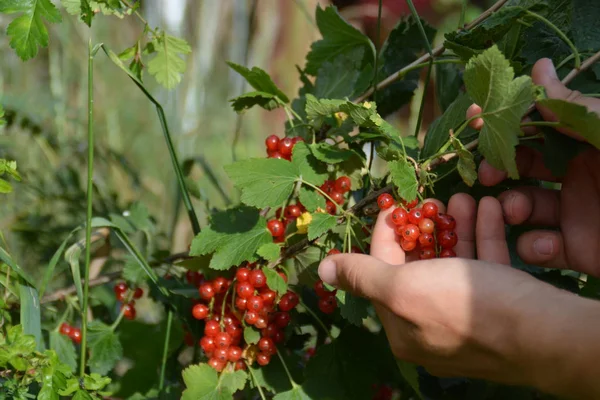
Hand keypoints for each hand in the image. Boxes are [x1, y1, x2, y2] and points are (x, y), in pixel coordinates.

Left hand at [318, 193, 599, 397]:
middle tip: (429, 200)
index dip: (384, 237)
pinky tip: (487, 207)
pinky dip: (483, 235)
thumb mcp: (401, 289)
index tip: (391, 207)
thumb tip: (322, 271)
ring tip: (460, 197)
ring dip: (455, 225)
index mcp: (402, 326)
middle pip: (420, 267)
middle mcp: (432, 323)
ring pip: (455, 261)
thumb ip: (362, 275)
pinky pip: (485, 264)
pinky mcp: (499, 303)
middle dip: (425, 228)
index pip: (382, 274)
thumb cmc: (461, 308)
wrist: (541, 333)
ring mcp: (468, 314)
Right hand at [469, 58, 599, 276]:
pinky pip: (540, 247)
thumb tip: (537, 68)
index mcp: (589, 142)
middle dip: (499, 168)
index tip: (478, 121)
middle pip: (521, 167)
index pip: (537, 126)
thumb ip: (577, 108)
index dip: (505, 124)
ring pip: (523, 207)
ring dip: (510, 208)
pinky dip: (535, 247)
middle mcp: (578, 175)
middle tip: (487, 174)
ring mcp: (575, 213)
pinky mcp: (577, 250)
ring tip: (514, 211)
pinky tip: (548, 245)